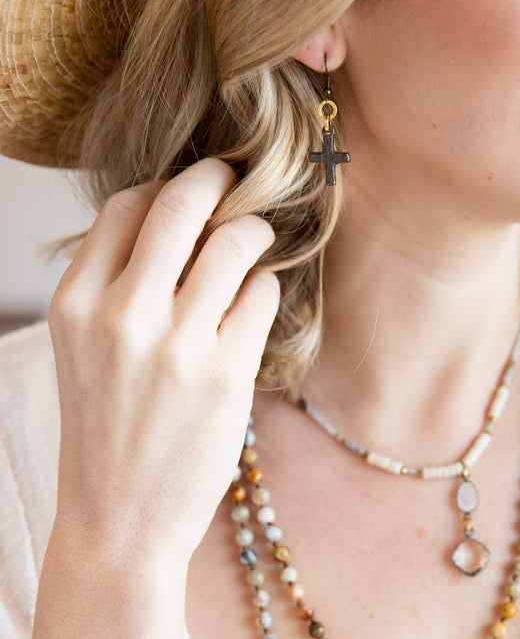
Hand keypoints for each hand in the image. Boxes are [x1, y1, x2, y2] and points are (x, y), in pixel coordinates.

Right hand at [47, 158, 278, 565]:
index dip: (164, 185)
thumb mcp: (82, 345)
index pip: (126, 204)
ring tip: (257, 237)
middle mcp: (121, 315)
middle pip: (181, 202)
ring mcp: (176, 345)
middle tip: (236, 176)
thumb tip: (174, 211)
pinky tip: (255, 300)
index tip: (189, 189)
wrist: (117, 521)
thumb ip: (115, 279)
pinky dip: (265, 285)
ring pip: (236, 241)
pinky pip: (262, 293)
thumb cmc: (103, 425)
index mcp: (75, 302)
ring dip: (254, 229)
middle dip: (217, 177)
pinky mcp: (226, 375)